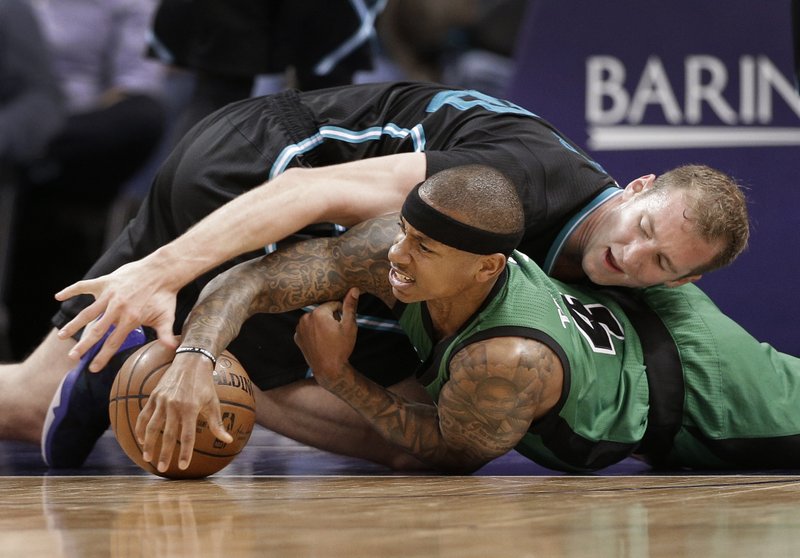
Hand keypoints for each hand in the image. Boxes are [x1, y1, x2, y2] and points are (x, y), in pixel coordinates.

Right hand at [55, 258, 179, 370]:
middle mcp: (117, 308)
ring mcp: (109, 294)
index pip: (113, 342)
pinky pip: (84, 286)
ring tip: (61, 336)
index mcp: (130, 319)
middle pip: (97, 331)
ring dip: (73, 324)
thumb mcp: (166, 316)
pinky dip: (71, 290)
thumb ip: (165, 334)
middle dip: (83, 345)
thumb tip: (173, 349)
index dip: (103, 357)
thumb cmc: (165, 295)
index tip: (92, 368)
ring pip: (87, 312)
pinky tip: (58, 297)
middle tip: (72, 357)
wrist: (162, 271)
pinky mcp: (105, 282)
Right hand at [134, 352, 232, 471]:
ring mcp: (162, 401)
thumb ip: (217, 424)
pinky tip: (141, 440)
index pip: (187, 436)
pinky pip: (143, 416)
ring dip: (148, 444)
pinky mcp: (153, 396)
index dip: (185, 453)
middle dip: (165, 454)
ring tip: (148, 457)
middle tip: (162, 469)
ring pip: (151, 427)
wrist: (191, 361)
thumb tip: (228, 440)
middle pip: (168, 435)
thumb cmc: (205, 384)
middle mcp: (174, 405)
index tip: (183, 466)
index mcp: (190, 408)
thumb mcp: (213, 403)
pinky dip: (141, 429)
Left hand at [294, 288, 359, 385]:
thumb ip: (350, 306)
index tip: (342, 326)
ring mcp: (299, 328)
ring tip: (328, 338)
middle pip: (323, 311)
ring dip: (322, 324)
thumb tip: (354, 288)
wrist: (329, 370)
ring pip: (315, 319)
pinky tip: (320, 342)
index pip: (334, 304)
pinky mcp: (297, 337)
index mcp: (318, 313)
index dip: (341, 314)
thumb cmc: (341, 348)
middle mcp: (305, 317)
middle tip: (336, 334)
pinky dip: (313, 332)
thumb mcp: (349, 326)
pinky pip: (307, 328)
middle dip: (331, 318)